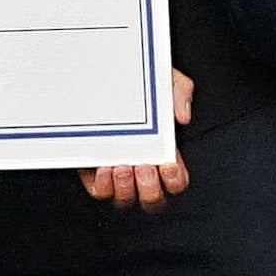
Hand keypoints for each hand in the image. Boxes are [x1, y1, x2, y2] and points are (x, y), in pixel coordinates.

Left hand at [84, 69, 197, 208]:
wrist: (99, 77)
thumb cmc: (136, 83)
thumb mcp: (163, 80)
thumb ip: (180, 91)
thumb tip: (183, 115)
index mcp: (163, 152)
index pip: (176, 182)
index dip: (175, 181)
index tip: (169, 165)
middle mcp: (141, 166)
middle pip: (152, 199)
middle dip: (150, 189)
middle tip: (144, 167)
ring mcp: (117, 171)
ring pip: (125, 199)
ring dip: (125, 189)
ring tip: (122, 166)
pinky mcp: (92, 170)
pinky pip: (100, 191)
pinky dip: (103, 186)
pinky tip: (104, 167)